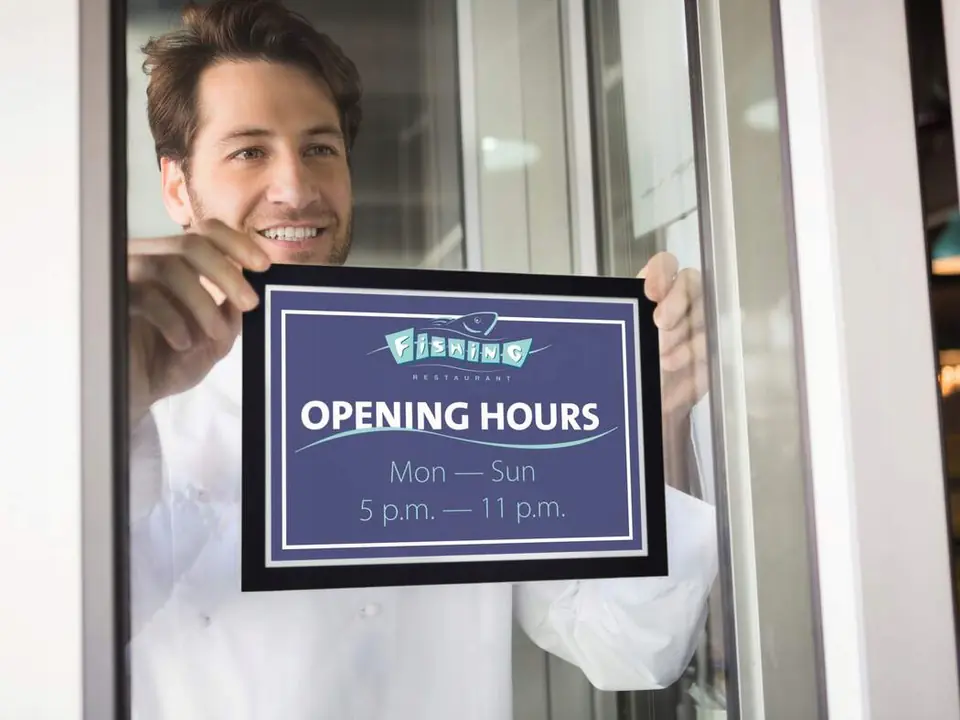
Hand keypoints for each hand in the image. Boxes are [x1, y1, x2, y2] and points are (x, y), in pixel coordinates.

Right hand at [127, 220, 270, 423]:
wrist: (135, 392)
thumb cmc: (169, 361)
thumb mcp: (214, 339)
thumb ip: (231, 315)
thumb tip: (245, 292)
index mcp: (178, 264)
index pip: (205, 232)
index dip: (236, 243)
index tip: (263, 266)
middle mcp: (151, 261)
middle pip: (190, 243)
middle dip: (227, 274)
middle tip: (249, 303)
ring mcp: (127, 277)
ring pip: (169, 266)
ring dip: (203, 302)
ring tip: (216, 334)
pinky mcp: (111, 298)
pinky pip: (146, 295)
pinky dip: (173, 320)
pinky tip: (182, 344)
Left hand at [639, 252, 706, 414]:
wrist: (645, 403)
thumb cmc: (630, 367)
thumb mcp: (622, 339)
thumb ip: (628, 317)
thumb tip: (630, 307)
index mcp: (653, 294)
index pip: (665, 266)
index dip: (661, 273)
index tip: (651, 292)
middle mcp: (679, 304)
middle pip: (691, 282)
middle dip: (676, 302)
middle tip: (660, 324)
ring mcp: (699, 325)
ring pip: (703, 311)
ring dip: (682, 332)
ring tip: (660, 355)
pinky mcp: (712, 348)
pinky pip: (712, 340)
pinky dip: (693, 352)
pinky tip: (673, 364)